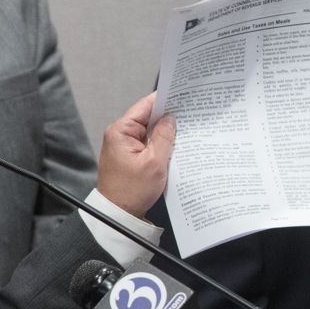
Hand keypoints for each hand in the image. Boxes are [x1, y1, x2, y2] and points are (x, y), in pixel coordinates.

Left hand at [96, 92, 174, 217]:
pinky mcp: (130, 156)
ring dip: (165, 133)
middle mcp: (120, 135)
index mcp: (121, 131)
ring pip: (150, 132)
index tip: (182, 94)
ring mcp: (124, 146)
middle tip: (190, 113)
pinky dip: (160, 144)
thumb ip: (164, 137)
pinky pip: (148, 144)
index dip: (164, 99)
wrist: (119, 214)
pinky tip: (175, 146)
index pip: (145, 106)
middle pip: (148, 117)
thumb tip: (171, 118)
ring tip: (186, 129)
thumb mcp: (154, 163)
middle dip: (168, 117)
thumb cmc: (132, 191)